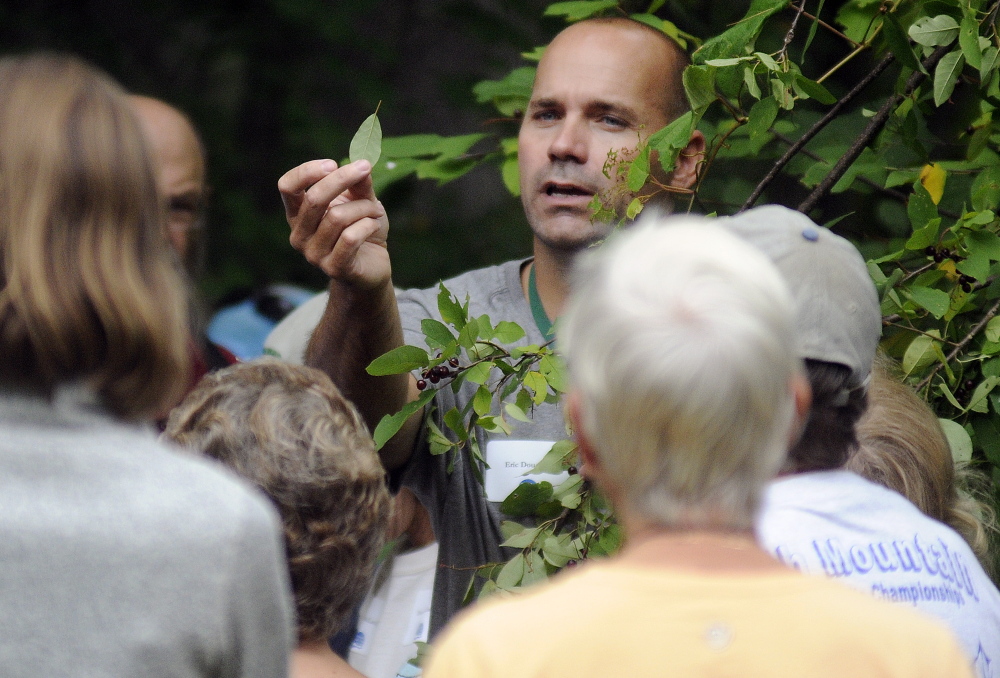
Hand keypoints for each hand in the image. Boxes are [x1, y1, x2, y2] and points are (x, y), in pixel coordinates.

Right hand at [279, 159, 389, 288]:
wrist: (374, 266)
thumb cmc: (362, 230)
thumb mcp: (360, 200)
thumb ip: (358, 184)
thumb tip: (361, 164)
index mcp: (298, 214)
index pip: (287, 187)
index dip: (307, 171)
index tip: (333, 164)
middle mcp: (300, 235)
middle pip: (314, 199)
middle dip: (342, 179)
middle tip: (364, 168)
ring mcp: (314, 254)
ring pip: (337, 217)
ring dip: (364, 207)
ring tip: (375, 210)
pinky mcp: (334, 268)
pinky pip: (350, 237)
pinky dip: (368, 225)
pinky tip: (374, 226)